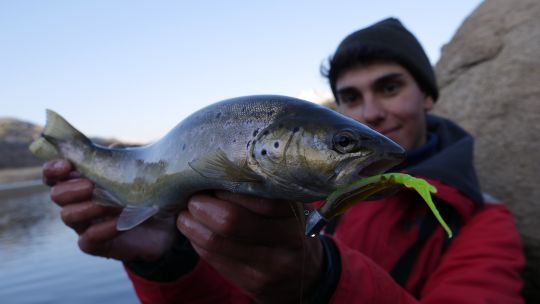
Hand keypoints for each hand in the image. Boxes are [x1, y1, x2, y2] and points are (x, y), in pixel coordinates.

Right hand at [43, 159, 177, 261]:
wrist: (166, 224)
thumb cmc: (146, 193)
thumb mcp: (136, 172)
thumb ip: (121, 159)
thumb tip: (113, 150)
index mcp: (82, 181)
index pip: (55, 174)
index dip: (53, 169)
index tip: (66, 166)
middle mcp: (79, 202)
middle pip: (57, 194)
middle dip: (72, 188)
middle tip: (92, 186)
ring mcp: (85, 225)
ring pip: (68, 215)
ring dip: (88, 207)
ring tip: (112, 203)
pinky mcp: (96, 245)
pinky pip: (88, 239)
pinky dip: (102, 229)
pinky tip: (120, 222)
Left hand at [177, 191, 322, 303]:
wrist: (304, 277)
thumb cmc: (287, 230)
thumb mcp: (285, 208)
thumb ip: (259, 193)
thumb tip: (213, 173)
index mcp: (294, 212)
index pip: (256, 196)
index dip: (225, 186)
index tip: (210, 178)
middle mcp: (287, 239)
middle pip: (231, 221)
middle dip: (203, 206)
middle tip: (193, 198)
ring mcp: (270, 265)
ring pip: (216, 242)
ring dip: (192, 224)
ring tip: (186, 214)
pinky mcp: (252, 283)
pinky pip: (213, 258)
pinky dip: (197, 241)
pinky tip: (194, 232)